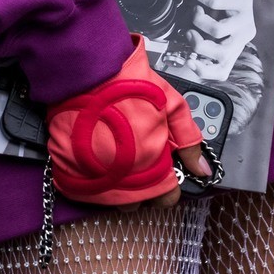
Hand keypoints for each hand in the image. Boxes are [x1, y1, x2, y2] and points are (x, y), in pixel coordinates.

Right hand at [47, 40, 211, 206]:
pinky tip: (99, 160)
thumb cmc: (130, 84)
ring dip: (117, 186)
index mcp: (151, 162)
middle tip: (139, 162)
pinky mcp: (70, 174)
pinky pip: (87, 192)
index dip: (168, 186)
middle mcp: (123, 176)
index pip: (166, 197)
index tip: (166, 176)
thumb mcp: (172, 104)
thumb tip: (202, 170)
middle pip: (138, 201)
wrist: (89, 71)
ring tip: (118, 159)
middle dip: (142, 186)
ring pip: (112, 199)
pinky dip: (93, 182)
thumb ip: (189, 139)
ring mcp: (94, 178)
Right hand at [178, 0, 256, 79]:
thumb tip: (187, 51)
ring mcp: (246, 18)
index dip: (204, 71)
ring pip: (217, 32)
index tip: (187, 60)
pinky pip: (215, 4)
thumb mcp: (209, 21)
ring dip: (199, 20)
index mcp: (236, 43)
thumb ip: (202, 36)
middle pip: (222, 56)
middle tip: (189, 32)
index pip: (223, 71)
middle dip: (198, 45)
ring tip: (196, 9)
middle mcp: (244, 34)